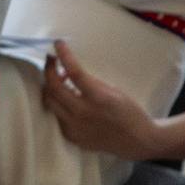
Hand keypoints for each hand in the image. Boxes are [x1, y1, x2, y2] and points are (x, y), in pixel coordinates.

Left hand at [38, 40, 159, 161]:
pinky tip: (68, 97)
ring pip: (50, 102)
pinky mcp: (70, 136)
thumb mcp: (114, 91)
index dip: (63, 56)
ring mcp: (74, 128)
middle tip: (51, 61)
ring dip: (51, 87)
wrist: (135, 140)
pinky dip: (59, 103)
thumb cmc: (128, 111)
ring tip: (61, 79)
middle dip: (49, 71)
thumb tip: (67, 72)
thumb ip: (90, 82)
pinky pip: (57, 115)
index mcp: (99, 99)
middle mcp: (83, 114)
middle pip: (54, 88)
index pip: (74, 73)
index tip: (57, 44)